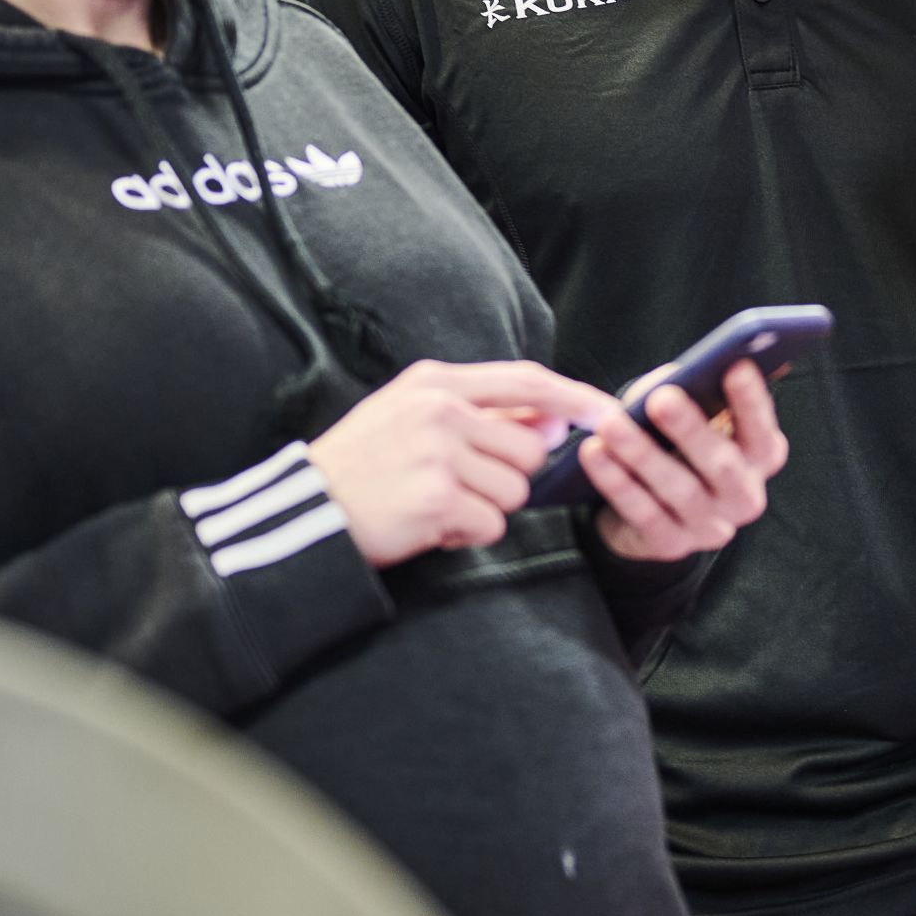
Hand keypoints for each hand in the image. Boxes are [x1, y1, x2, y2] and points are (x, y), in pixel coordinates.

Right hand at [307, 359, 601, 567]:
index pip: (526, 380)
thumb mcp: (411, 419)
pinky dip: (466, 535)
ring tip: (435, 505)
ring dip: (485, 510)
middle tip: (457, 487)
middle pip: (530, 449)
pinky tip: (428, 527)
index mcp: (435, 382)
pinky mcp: (436, 498)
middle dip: (507, 478)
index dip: (575, 398)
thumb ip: (480, 414)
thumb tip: (556, 423)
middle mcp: (440, 410)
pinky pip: (491, 525)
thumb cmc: (362, 469)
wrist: (306, 516)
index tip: (609, 414)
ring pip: (515, 491)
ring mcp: (438, 453)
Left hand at [580, 359, 790, 562]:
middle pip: (723, 466)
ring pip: (679, 490)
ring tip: (611, 423)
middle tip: (661, 398)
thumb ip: (694, 394)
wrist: (651, 505)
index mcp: (760, 457)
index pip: (763, 431)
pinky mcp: (671, 545)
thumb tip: (675, 377)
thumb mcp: (692, 415)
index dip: (752, 401)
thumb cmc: (677, 443)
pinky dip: (617, 482)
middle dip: (691, 429)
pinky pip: (643, 513)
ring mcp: (711, 527)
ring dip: (642, 453)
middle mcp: (744, 497)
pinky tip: (594, 453)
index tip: (736, 367)